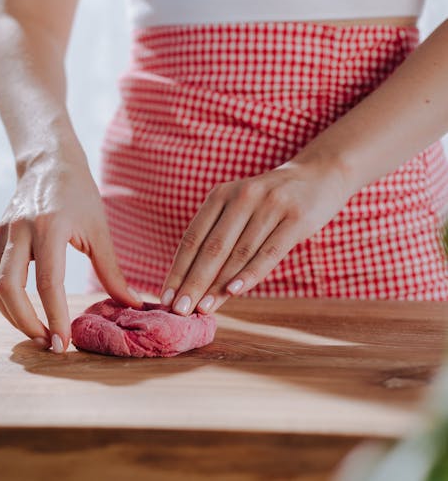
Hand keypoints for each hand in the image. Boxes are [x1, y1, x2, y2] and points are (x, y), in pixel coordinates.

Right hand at [0, 154, 142, 352]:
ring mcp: (1, 234)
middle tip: (47, 343)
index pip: (47, 282)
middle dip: (25, 322)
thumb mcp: (99, 230)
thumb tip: (131, 305)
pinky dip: (6, 301)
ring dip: (12, 316)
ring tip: (37, 332)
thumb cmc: (78, 193)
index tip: (63, 344)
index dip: (54, 317)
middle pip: (9, 288)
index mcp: (49, 227)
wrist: (48, 162)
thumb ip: (112, 271)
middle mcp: (19, 230)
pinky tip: (25, 312)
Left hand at [160, 158, 353, 315]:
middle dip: (193, 283)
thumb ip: (218, 236)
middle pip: (212, 248)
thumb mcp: (239, 208)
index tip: (166, 297)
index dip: (178, 270)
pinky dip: (250, 274)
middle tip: (179, 310)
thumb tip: (192, 282)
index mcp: (220, 194)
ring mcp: (270, 206)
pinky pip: (269, 252)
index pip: (193, 238)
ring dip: (218, 285)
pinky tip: (234, 292)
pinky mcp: (296, 218)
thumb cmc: (270, 203)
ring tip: (203, 309)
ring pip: (238, 253)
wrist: (320, 175)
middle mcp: (242, 197)